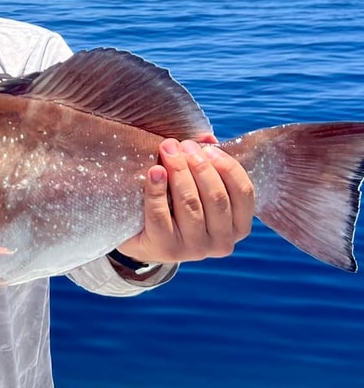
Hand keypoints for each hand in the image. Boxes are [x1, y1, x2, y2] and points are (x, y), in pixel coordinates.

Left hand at [117, 136, 254, 264]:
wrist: (143, 237)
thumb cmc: (177, 205)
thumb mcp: (197, 187)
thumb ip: (207, 163)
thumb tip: (207, 138)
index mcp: (239, 226)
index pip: (244, 193)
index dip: (227, 167)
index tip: (207, 148)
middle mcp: (222, 242)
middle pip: (216, 197)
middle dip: (199, 166)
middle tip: (182, 145)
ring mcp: (195, 249)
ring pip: (190, 204)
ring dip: (179, 172)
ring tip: (168, 150)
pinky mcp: (166, 248)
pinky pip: (160, 215)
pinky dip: (157, 189)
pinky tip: (154, 171)